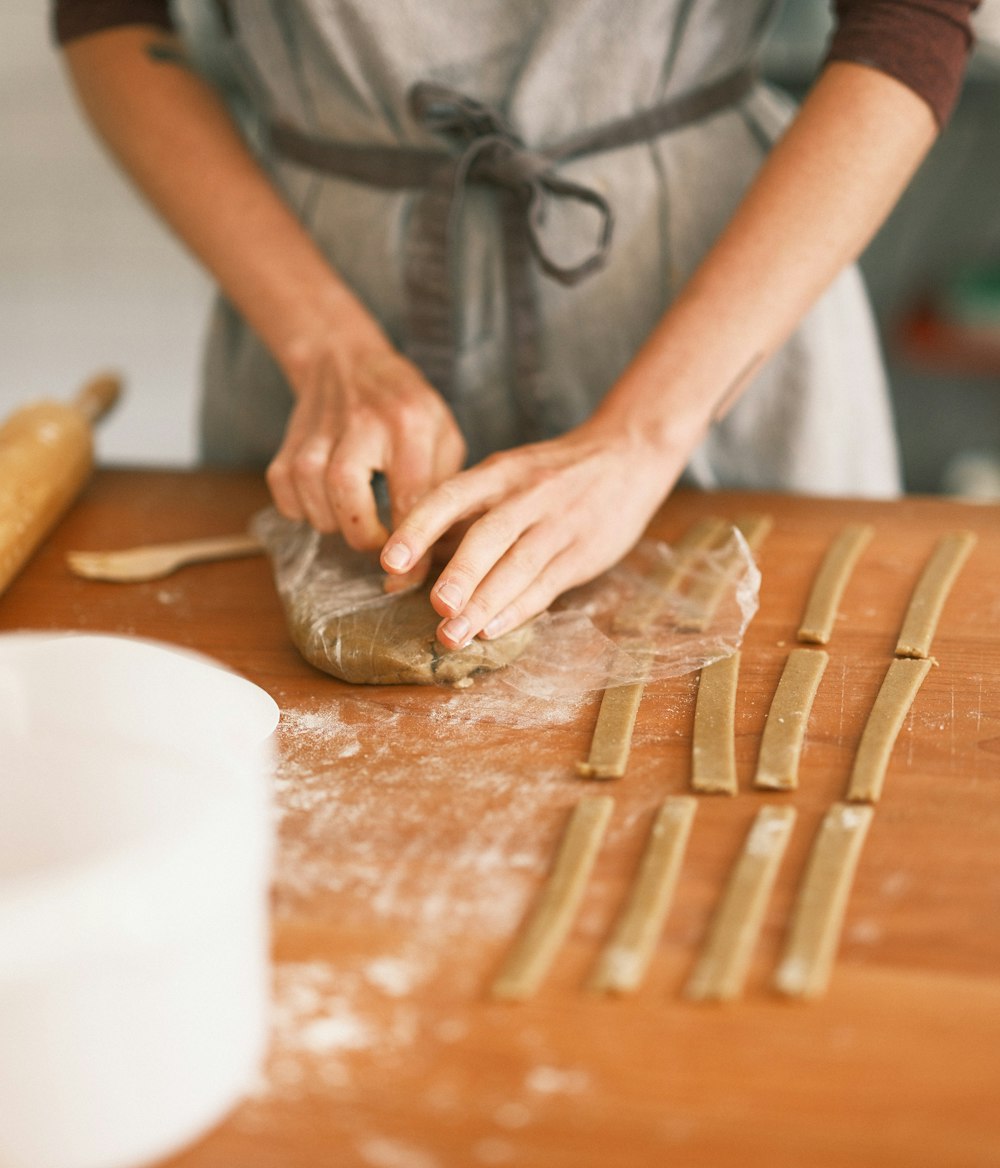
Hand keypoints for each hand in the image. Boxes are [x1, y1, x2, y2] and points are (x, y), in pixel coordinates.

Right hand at [266, 330, 466, 562]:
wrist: (345, 360)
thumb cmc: (405, 406)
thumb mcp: (443, 434)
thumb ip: (445, 489)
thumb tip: (441, 551)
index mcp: (409, 424)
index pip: (410, 501)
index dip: (411, 550)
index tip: (410, 576)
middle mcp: (361, 426)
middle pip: (350, 504)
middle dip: (366, 538)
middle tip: (380, 540)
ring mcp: (318, 434)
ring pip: (316, 506)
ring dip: (337, 524)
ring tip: (356, 511)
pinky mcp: (288, 445)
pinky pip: (287, 501)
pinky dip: (305, 511)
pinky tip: (326, 499)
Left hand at [379, 421, 679, 648]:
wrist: (628, 453)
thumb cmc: (551, 473)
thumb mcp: (506, 474)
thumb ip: (463, 515)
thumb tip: (408, 564)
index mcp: (498, 472)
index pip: (451, 496)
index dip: (419, 528)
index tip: (390, 561)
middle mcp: (526, 495)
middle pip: (489, 535)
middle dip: (460, 573)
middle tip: (435, 607)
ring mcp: (558, 524)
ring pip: (519, 565)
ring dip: (485, 603)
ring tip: (454, 635)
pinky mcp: (582, 552)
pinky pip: (547, 584)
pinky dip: (519, 609)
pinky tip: (492, 630)